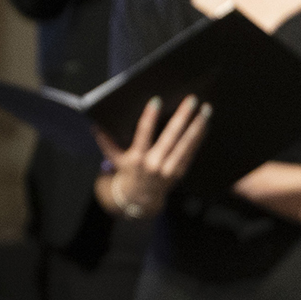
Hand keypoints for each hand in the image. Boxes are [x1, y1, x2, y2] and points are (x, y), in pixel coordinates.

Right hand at [96, 96, 211, 216]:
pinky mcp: (180, 172)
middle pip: (171, 137)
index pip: (143, 134)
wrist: (140, 199)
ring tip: (206, 110)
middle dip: (182, 117)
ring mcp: (169, 169)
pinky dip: (199, 138)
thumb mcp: (114, 159)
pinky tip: (205, 124)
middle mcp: (154, 164)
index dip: (150, 117)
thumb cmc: (127, 172)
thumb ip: (106, 142)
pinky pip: (192, 152)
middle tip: (192, 100)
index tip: (157, 101)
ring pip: (186, 145)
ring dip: (197, 126)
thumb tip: (95, 125)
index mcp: (137, 158)